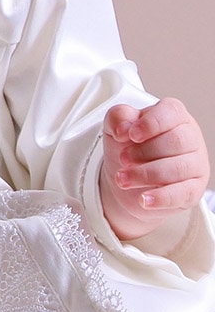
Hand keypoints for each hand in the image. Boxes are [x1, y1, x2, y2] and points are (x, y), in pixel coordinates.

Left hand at [100, 98, 209, 240]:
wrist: (128, 180)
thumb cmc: (127, 147)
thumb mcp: (116, 127)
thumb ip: (118, 116)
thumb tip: (123, 127)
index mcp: (174, 116)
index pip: (172, 112)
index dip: (151, 123)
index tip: (131, 135)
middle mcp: (190, 138)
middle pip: (176, 142)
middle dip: (144, 152)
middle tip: (123, 159)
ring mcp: (196, 165)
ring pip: (177, 169)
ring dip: (145, 175)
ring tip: (122, 179)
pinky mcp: (193, 190)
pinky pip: (182, 194)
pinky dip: (160, 198)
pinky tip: (143, 199)